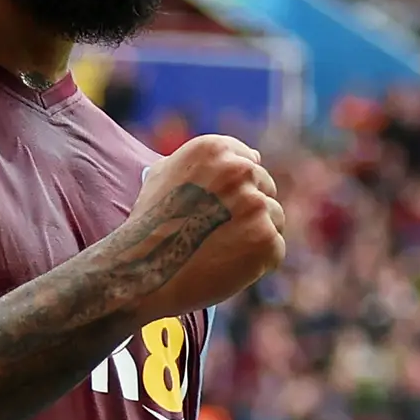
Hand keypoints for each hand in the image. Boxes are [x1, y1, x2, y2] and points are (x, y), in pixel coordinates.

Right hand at [122, 134, 285, 313]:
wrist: (143, 270)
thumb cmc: (149, 225)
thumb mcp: (165, 175)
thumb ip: (205, 163)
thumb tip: (254, 155)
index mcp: (215, 150)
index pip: (250, 162)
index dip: (236, 190)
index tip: (220, 209)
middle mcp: (239, 170)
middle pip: (265, 188)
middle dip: (248, 212)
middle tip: (219, 235)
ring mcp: (254, 204)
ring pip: (275, 217)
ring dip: (257, 236)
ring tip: (222, 252)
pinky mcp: (265, 237)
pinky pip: (276, 248)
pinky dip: (259, 263)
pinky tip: (229, 267)